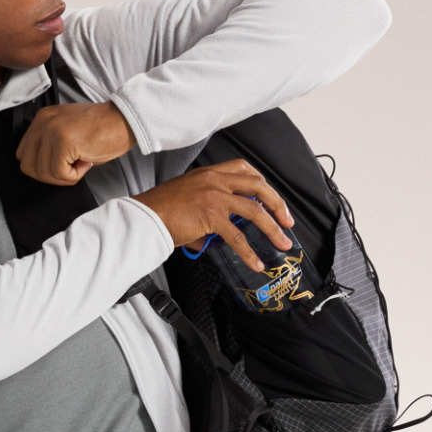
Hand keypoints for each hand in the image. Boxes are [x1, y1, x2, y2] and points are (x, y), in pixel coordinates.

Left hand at [16, 100, 133, 185]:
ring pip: (43, 173)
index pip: (23, 155)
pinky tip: (86, 161)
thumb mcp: (67, 132)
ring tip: (80, 161)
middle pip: (28, 166)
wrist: (124, 120)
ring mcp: (52, 130)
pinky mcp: (63, 141)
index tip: (61, 163)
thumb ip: (49, 146)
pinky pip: (60, 174)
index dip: (42, 167)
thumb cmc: (102, 129)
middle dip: (50, 175)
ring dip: (64, 176)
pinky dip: (74, 176)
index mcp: (42, 119)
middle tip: (70, 167)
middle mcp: (43, 122)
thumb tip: (41, 169)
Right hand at [130, 161, 293, 270]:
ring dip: (272, 228)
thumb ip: (205, 216)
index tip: (271, 197)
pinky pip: (237, 236)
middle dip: (278, 203)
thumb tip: (214, 238)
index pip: (243, 168)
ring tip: (282, 242)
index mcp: (208, 173)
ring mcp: (214, 196)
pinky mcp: (210, 216)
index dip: (261, 182)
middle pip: (258, 186)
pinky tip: (255, 262)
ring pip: (255, 210)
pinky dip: (249, 252)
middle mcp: (214, 180)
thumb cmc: (158, 210)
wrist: (144, 216)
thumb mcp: (185, 200)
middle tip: (287, 219)